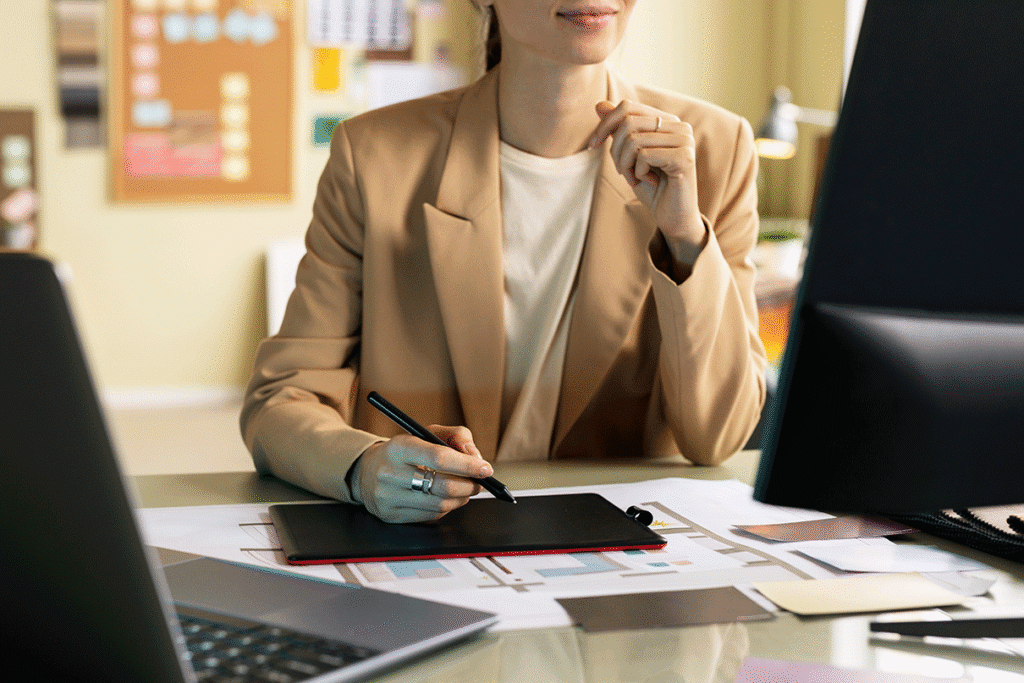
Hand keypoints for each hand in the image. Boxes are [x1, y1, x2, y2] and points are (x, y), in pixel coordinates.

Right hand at [349, 425, 490, 522]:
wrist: (367, 471)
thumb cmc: (405, 451)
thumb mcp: (427, 433)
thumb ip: (457, 437)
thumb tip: (476, 457)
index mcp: (399, 447)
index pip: (439, 458)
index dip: (467, 465)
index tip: (485, 468)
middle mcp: (389, 472)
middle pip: (443, 486)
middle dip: (469, 485)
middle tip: (479, 481)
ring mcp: (388, 497)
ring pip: (440, 505)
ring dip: (461, 499)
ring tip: (466, 489)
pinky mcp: (390, 515)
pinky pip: (430, 516)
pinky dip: (447, 507)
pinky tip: (447, 498)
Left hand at [591, 100, 706, 263]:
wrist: (673, 217)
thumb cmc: (652, 188)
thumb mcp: (629, 156)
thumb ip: (618, 130)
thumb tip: (599, 104)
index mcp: (667, 121)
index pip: (628, 107)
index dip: (605, 125)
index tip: (592, 145)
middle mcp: (680, 126)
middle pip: (628, 122)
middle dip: (615, 150)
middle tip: (623, 171)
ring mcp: (685, 140)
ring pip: (633, 140)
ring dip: (626, 165)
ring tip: (637, 178)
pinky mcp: (684, 157)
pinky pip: (643, 155)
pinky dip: (637, 172)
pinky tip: (650, 181)